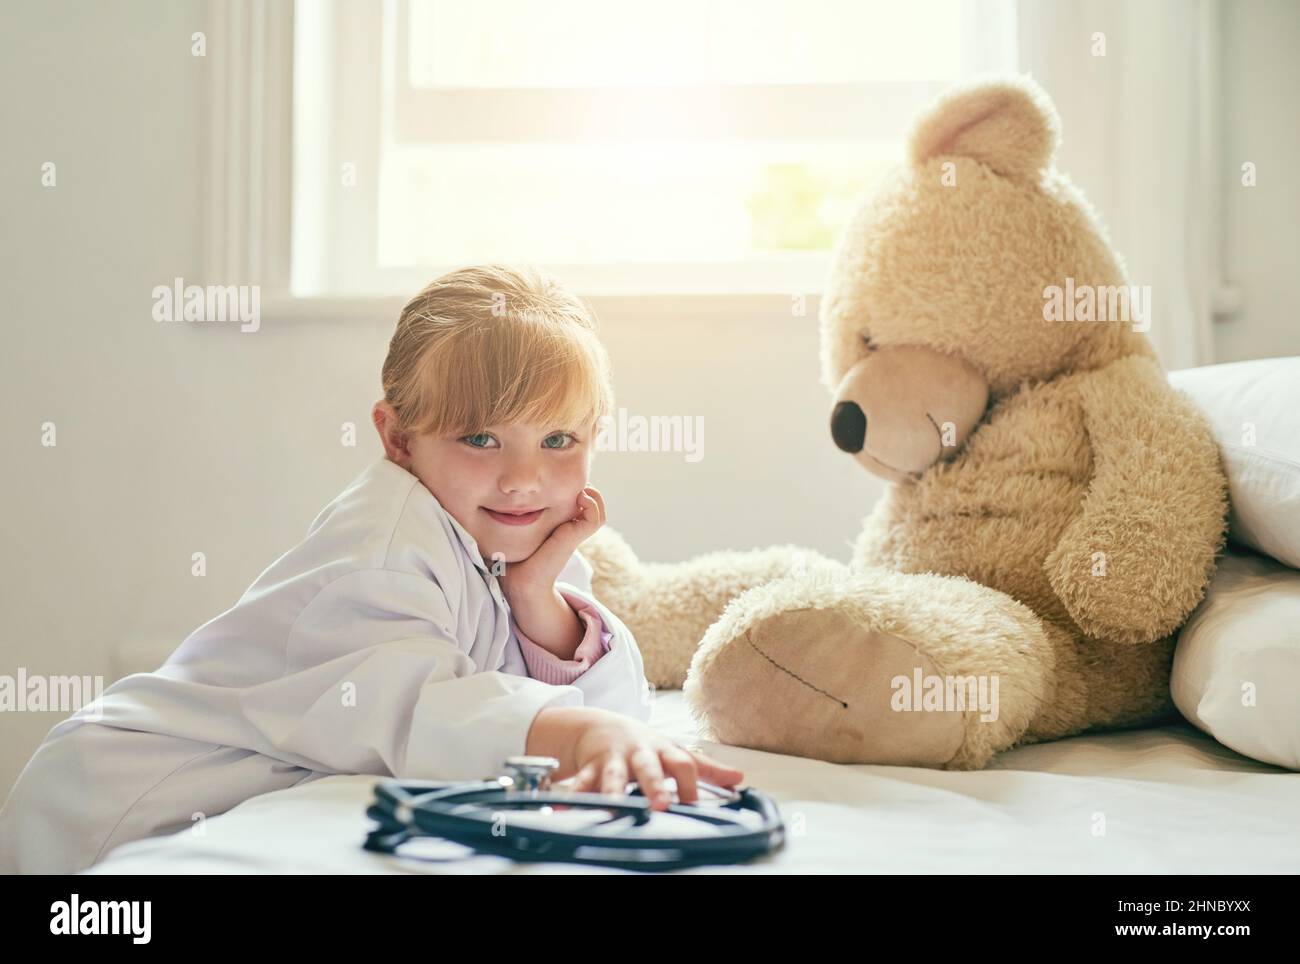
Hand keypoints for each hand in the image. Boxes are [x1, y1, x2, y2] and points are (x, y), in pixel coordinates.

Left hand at [499, 485, 605, 596]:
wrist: (518, 584)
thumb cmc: (509, 561)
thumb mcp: (506, 532)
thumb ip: (500, 518)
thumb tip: (475, 504)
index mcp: (556, 525)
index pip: (574, 499)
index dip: (569, 485)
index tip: (553, 478)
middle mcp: (568, 527)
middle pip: (591, 500)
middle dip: (582, 485)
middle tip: (566, 479)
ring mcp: (574, 532)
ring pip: (598, 509)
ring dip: (593, 495)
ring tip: (579, 488)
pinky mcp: (574, 537)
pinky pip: (595, 519)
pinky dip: (593, 505)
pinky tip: (579, 497)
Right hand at [561, 708, 744, 811]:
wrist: (600, 726)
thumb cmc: (644, 744)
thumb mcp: (674, 751)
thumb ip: (706, 768)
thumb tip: (738, 779)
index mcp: (663, 751)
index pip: (682, 764)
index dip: (689, 783)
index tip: (694, 805)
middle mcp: (638, 754)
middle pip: (648, 768)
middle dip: (653, 785)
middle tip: (659, 805)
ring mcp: (612, 761)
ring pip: (611, 777)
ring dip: (610, 792)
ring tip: (609, 808)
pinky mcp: (588, 769)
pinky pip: (578, 784)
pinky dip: (570, 796)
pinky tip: (563, 810)